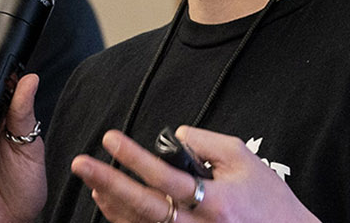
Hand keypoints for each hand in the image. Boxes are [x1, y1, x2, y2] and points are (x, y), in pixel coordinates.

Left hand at [72, 126, 317, 222]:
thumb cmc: (268, 199)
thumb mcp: (244, 160)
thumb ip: (208, 143)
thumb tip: (175, 134)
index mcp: (215, 201)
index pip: (166, 177)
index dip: (135, 158)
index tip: (110, 139)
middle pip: (144, 206)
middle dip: (110, 182)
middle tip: (82, 164)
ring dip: (112, 202)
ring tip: (93, 179)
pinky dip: (124, 218)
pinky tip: (110, 200)